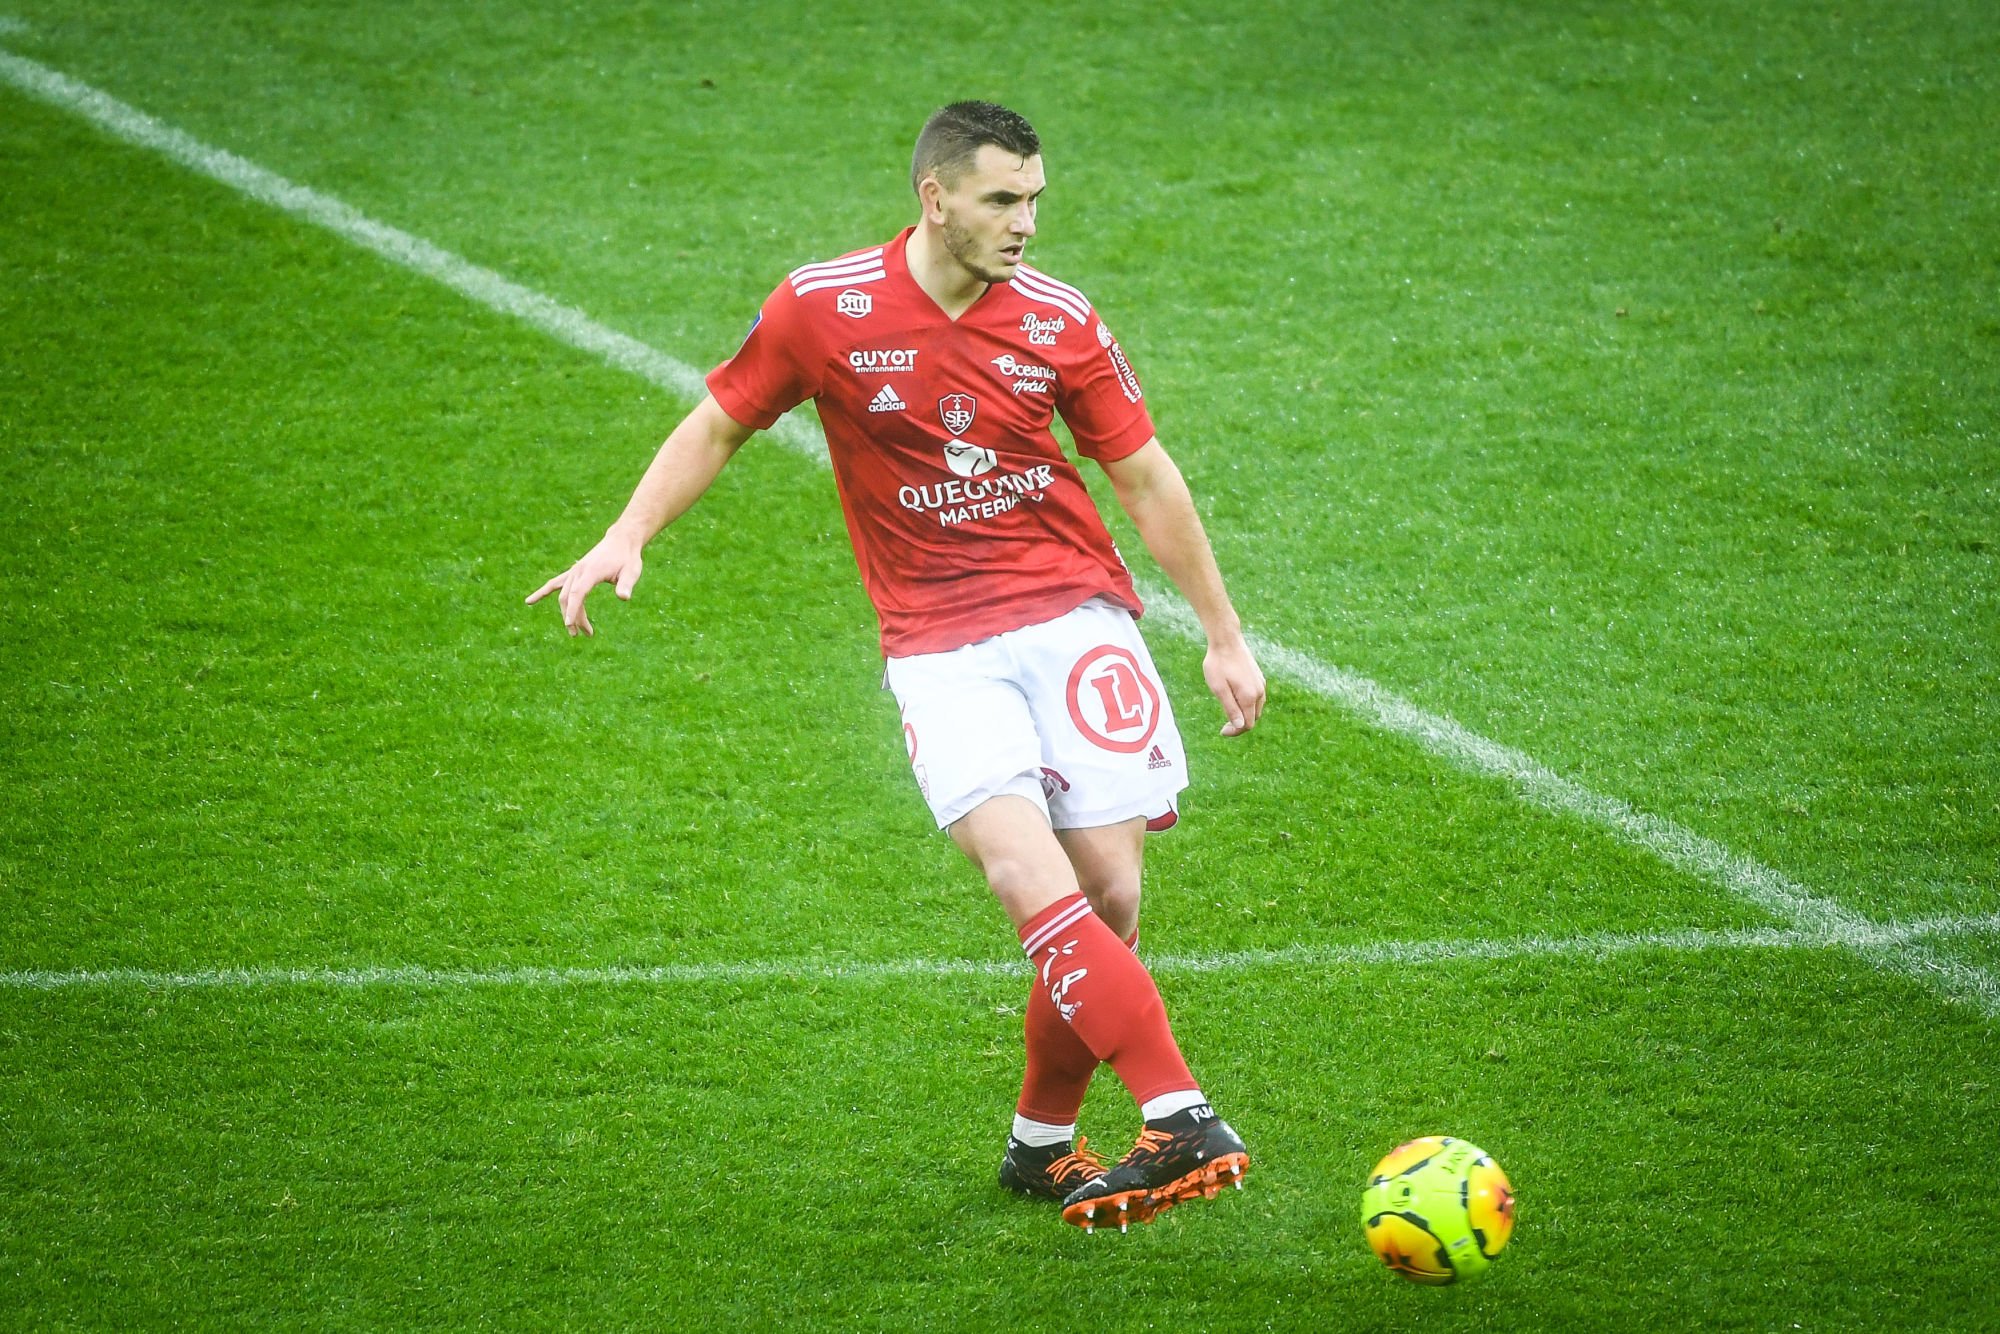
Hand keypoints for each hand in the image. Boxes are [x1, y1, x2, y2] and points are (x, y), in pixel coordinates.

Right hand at [525, 531, 643, 636]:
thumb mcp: (632, 571)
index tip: (569, 624)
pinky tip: (529, 602)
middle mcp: (578, 571)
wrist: (621, 540)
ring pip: (563, 595)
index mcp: (591, 571)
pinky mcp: (573, 573)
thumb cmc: (628, 557)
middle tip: (586, 634)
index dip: (573, 609)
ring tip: (576, 632)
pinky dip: (543, 592)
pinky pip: (555, 583)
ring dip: (567, 613)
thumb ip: (626, 584)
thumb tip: (624, 597)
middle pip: (569, 597)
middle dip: (574, 618)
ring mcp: (574, 571)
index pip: (577, 593)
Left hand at [1203, 635, 1265, 736]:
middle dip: (1241, 724)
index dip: (1235, 731)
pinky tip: (1235, 698)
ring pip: (1256, 708)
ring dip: (1245, 714)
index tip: (1222, 731)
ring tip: (1229, 712)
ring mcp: (1261, 684)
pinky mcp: (1259, 677)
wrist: (1226, 640)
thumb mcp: (1219, 688)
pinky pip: (1257, 698)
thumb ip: (1230, 708)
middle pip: (1254, 718)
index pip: (1248, 724)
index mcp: (1249, 697)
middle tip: (1224, 725)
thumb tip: (1240, 726)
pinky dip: (1248, 704)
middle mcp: (1259, 692)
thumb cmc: (1218, 664)